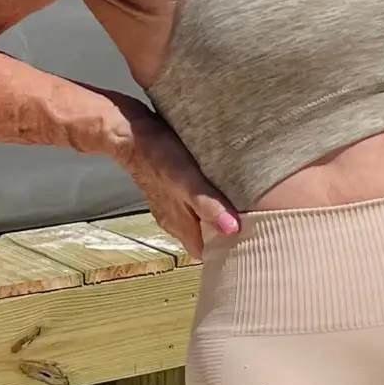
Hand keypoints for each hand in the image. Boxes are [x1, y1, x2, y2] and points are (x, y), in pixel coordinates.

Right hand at [109, 102, 237, 257]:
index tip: (252, 242)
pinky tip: (220, 187)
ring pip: (199, 220)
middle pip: (205, 238)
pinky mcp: (170, 186)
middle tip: (255, 223)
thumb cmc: (157, 156)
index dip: (228, 252)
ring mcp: (170, 203)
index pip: (207, 253)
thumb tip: (232, 230)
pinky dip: (208, 200)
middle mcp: (174, 218)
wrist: (128, 131)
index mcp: (179, 224)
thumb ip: (208, 205)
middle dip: (226, 234)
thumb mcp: (186, 180)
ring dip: (218, 216)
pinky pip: (192, 201)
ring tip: (244, 206)